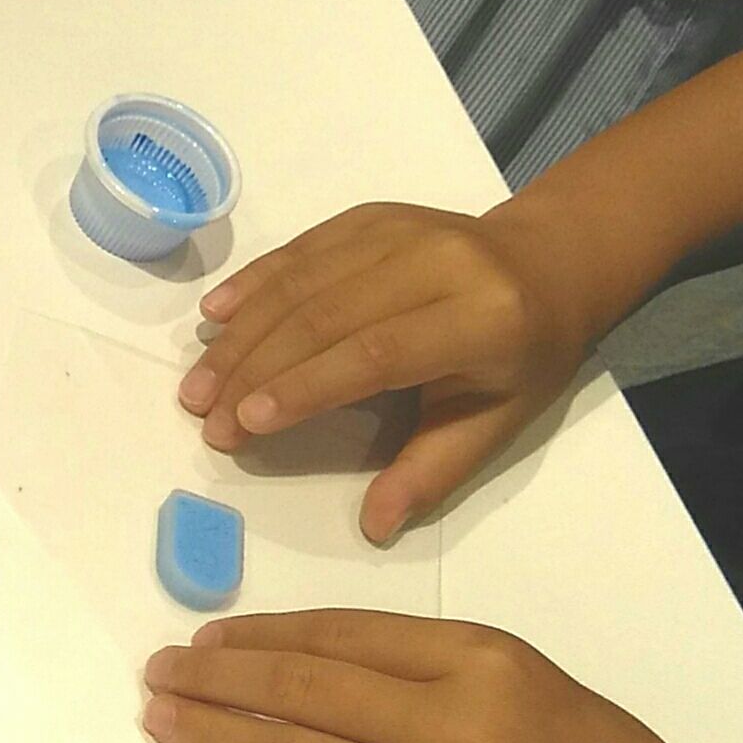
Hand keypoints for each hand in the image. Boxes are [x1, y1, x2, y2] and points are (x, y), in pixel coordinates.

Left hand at [142, 611, 742, 742]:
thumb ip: (425, 658)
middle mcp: (453, 726)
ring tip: (167, 717)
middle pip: (309, 691)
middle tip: (164, 669)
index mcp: (480, 659)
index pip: (346, 635)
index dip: (269, 631)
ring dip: (221, 736)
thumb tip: (317, 652)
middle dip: (223, 678)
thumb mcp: (519, 670)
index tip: (215, 632)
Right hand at [178, 203, 596, 542]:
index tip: (246, 423)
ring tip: (196, 382)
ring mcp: (401, 228)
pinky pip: (303, 246)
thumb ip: (432, 471)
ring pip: (304, 278)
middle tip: (206, 416)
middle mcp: (439, 260)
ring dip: (242, 332)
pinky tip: (215, 314)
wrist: (546, 265)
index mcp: (482, 317)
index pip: (378, 352)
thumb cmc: (524, 358)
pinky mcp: (374, 214)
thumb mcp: (496, 422)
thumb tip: (373, 529)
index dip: (306, 386)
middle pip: (327, 313)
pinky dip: (255, 281)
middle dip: (255, 368)